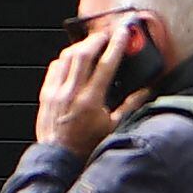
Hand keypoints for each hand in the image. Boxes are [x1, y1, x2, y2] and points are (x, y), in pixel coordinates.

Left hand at [34, 25, 131, 156]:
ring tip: (91, 44)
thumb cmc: (85, 147)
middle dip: (97, 39)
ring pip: (67, 57)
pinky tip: (72, 60)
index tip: (124, 33)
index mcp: (90, 101)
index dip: (117, 45)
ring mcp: (56, 92)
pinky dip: (65, 59)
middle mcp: (71, 93)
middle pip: (84, 53)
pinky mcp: (46, 95)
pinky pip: (54, 67)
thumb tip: (145, 91)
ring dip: (81, 46)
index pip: (106, 64)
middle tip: (107, 35)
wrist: (58, 159)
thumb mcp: (113, 128)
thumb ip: (130, 106)